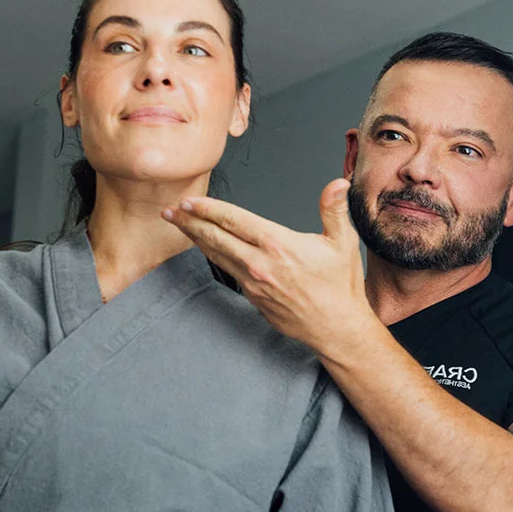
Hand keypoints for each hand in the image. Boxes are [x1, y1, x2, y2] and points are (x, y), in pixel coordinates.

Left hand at [163, 179, 373, 353]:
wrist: (336, 328)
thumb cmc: (339, 287)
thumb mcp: (342, 243)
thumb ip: (334, 210)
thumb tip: (337, 184)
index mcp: (278, 245)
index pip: (234, 220)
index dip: (208, 209)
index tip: (189, 202)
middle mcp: (259, 263)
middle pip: (215, 237)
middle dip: (190, 222)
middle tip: (169, 212)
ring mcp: (253, 283)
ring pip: (216, 256)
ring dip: (195, 239)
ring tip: (179, 226)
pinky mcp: (252, 298)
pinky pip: (227, 272)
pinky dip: (213, 257)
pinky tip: (207, 249)